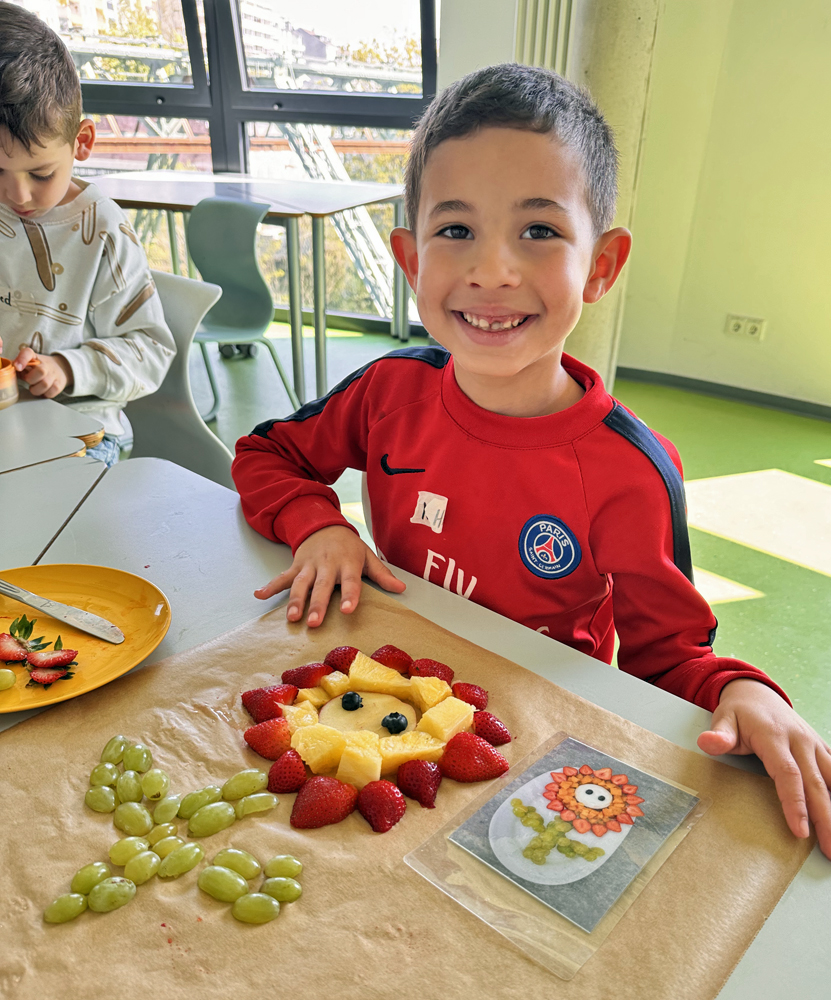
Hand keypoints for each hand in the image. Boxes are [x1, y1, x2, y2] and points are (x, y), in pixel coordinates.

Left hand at [13, 347, 72, 397]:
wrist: (60, 368)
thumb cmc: (39, 367)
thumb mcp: (28, 363)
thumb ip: (18, 365)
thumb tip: (10, 370)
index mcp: (34, 357)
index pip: (28, 353)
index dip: (22, 359)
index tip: (17, 367)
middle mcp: (46, 364)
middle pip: (41, 371)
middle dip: (31, 379)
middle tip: (28, 381)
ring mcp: (54, 374)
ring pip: (45, 384)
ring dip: (36, 389)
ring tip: (34, 387)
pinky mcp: (59, 384)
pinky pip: (51, 392)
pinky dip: (44, 394)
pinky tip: (42, 391)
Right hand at [255, 525, 405, 626]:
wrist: (323, 524)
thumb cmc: (349, 546)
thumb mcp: (367, 556)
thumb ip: (382, 574)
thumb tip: (402, 589)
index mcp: (347, 563)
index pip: (350, 581)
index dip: (349, 595)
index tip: (347, 610)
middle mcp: (327, 564)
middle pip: (321, 586)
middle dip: (316, 604)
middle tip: (313, 623)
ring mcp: (308, 565)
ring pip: (300, 584)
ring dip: (294, 601)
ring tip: (291, 618)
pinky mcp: (295, 566)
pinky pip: (282, 577)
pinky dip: (270, 586)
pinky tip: (259, 596)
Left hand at [698, 678, 830, 857]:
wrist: (756, 692)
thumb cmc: (738, 712)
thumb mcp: (723, 718)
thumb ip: (719, 735)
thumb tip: (707, 743)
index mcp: (774, 737)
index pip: (788, 774)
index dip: (795, 803)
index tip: (800, 831)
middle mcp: (800, 741)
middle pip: (816, 784)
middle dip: (825, 819)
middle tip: (830, 851)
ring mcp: (814, 744)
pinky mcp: (821, 748)